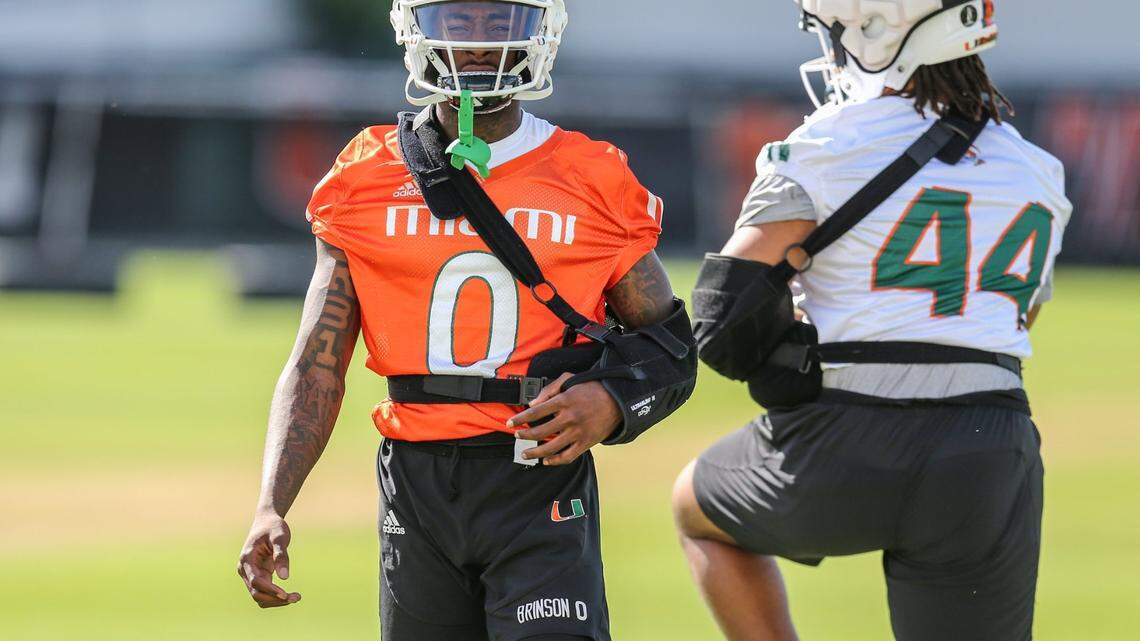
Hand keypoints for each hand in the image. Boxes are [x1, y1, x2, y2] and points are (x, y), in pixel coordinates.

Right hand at [237, 512, 301, 607]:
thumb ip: (281, 555)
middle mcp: (245, 570)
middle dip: (275, 599)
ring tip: (296, 597)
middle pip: (256, 593)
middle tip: (297, 597)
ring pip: (259, 597)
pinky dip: (276, 597)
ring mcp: (250, 574)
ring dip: (276, 601)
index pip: (256, 581)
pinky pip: (265, 592)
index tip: (286, 594)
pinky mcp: (258, 576)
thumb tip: (284, 578)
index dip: (270, 590)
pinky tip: (291, 595)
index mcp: (247, 559)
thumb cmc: (273, 526)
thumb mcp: (279, 536)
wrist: (266, 521)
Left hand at [506, 373, 620, 465]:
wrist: (617, 400)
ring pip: (551, 447)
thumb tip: (532, 404)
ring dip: (535, 453)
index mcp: (564, 401)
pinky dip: (555, 461)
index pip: (535, 412)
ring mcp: (578, 432)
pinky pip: (567, 456)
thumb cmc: (591, 388)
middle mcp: (570, 418)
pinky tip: (545, 461)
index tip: (510, 423)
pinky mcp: (586, 443)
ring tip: (525, 454)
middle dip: (525, 435)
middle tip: (517, 435)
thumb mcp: (570, 379)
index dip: (520, 419)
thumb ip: (549, 389)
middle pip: (540, 431)